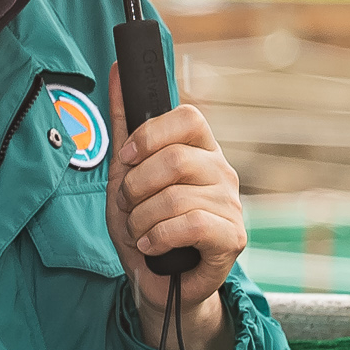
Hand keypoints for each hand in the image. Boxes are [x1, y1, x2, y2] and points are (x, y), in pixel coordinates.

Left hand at [106, 67, 242, 349]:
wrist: (155, 281)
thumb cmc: (143, 224)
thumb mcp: (124, 172)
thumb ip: (124, 122)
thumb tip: (117, 68)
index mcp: (199, 149)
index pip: (187, 116)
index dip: (150, 134)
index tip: (127, 158)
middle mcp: (221, 171)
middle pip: (175, 159)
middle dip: (136, 187)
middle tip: (131, 207)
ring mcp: (231, 204)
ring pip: (175, 196)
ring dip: (141, 220)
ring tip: (142, 232)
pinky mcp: (233, 237)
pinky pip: (190, 224)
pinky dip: (158, 237)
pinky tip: (153, 246)